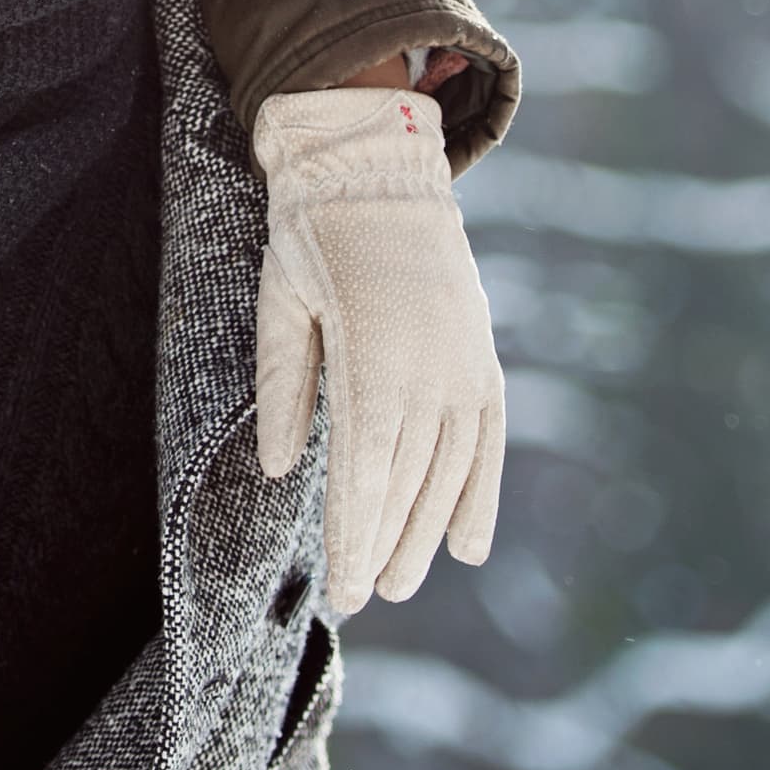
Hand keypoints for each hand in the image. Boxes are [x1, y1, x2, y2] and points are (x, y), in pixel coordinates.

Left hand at [249, 88, 504, 614]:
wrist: (380, 169)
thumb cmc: (313, 236)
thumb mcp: (282, 302)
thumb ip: (284, 386)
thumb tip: (283, 469)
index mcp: (374, 357)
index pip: (365, 470)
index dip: (356, 535)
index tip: (345, 589)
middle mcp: (430, 371)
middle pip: (409, 482)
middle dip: (384, 546)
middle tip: (364, 599)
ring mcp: (464, 366)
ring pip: (450, 471)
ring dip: (426, 532)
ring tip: (400, 581)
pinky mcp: (481, 360)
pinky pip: (487, 442)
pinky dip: (478, 495)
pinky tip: (466, 545)